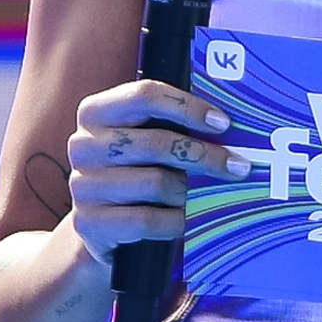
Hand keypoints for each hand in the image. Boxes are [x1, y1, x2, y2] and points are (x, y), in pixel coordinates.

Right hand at [62, 80, 247, 260]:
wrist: (98, 226)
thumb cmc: (132, 173)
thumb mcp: (142, 142)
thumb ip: (171, 127)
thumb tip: (226, 127)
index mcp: (96, 113)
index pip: (145, 96)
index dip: (188, 107)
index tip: (223, 123)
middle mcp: (83, 145)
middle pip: (157, 142)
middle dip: (205, 155)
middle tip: (237, 166)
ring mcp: (83, 184)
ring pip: (156, 183)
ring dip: (189, 192)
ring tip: (206, 195)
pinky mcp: (89, 222)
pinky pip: (147, 220)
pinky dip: (176, 220)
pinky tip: (189, 219)